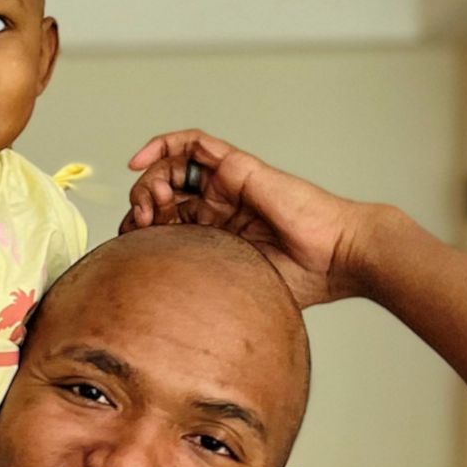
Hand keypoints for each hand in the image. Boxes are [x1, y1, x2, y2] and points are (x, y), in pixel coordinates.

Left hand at [119, 129, 385, 307]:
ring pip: (170, 168)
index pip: (163, 225)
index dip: (139, 231)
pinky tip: (141, 161)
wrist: (336, 257)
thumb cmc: (299, 279)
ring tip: (148, 205)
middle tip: (139, 226)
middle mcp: (217, 207)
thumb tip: (158, 323)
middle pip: (161, 195)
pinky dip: (162, 145)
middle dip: (140, 207)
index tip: (129, 248)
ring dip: (149, 181)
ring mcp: (226, 185)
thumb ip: (202, 288)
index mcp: (215, 235)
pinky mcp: (236, 166)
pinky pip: (193, 143)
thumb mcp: (233, 287)